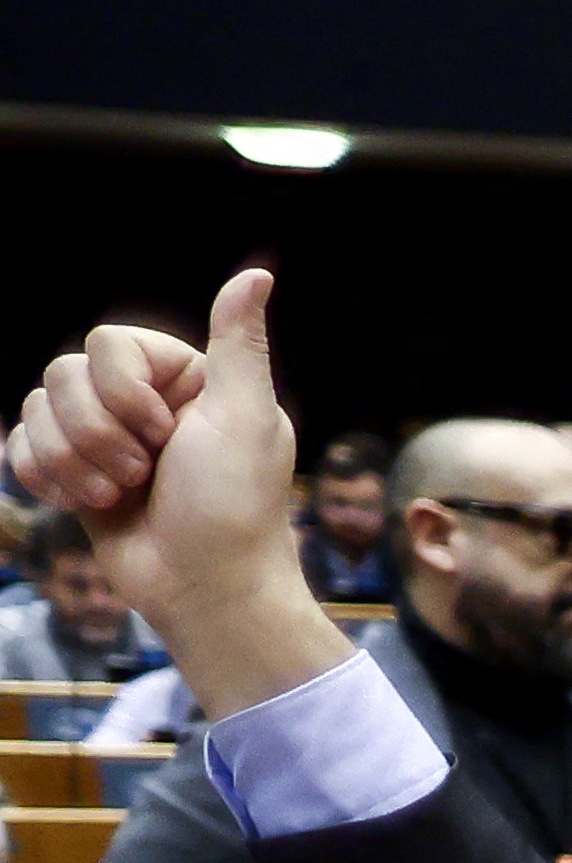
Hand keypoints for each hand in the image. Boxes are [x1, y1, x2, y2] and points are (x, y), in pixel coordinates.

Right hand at [12, 267, 333, 710]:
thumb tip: (257, 274)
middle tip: (144, 475)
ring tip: (120, 496)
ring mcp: (104, 436)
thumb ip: (238, 344)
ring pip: (36, 411)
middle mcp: (142, 400)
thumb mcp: (246, 417)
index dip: (121, 392)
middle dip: (96, 433)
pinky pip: (19, 446)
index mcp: (184, 377)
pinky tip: (84, 504)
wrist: (206, 588)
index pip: (105, 343)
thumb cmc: (233, 506)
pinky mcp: (75, 472)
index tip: (166, 435)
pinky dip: (44, 477)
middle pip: (61, 376)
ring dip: (73, 462)